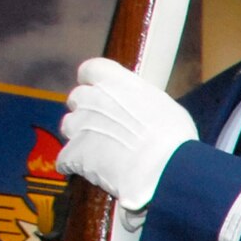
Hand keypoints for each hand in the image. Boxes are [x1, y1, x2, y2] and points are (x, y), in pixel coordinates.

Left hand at [58, 57, 197, 211]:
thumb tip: (139, 110)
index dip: (93, 82)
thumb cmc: (174, 137)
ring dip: (80, 136)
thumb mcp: (163, 106)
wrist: (165, 168)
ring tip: (99, 151)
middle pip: (78, 99)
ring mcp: (80, 126)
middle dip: (87, 110)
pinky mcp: (74, 154)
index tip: (101, 91)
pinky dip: (74, 164)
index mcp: (115, 81)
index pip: (91, 70)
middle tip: (106, 126)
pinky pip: (66, 158)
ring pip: (69, 127)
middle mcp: (92, 98)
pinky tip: (89, 171)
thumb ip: (140, 102)